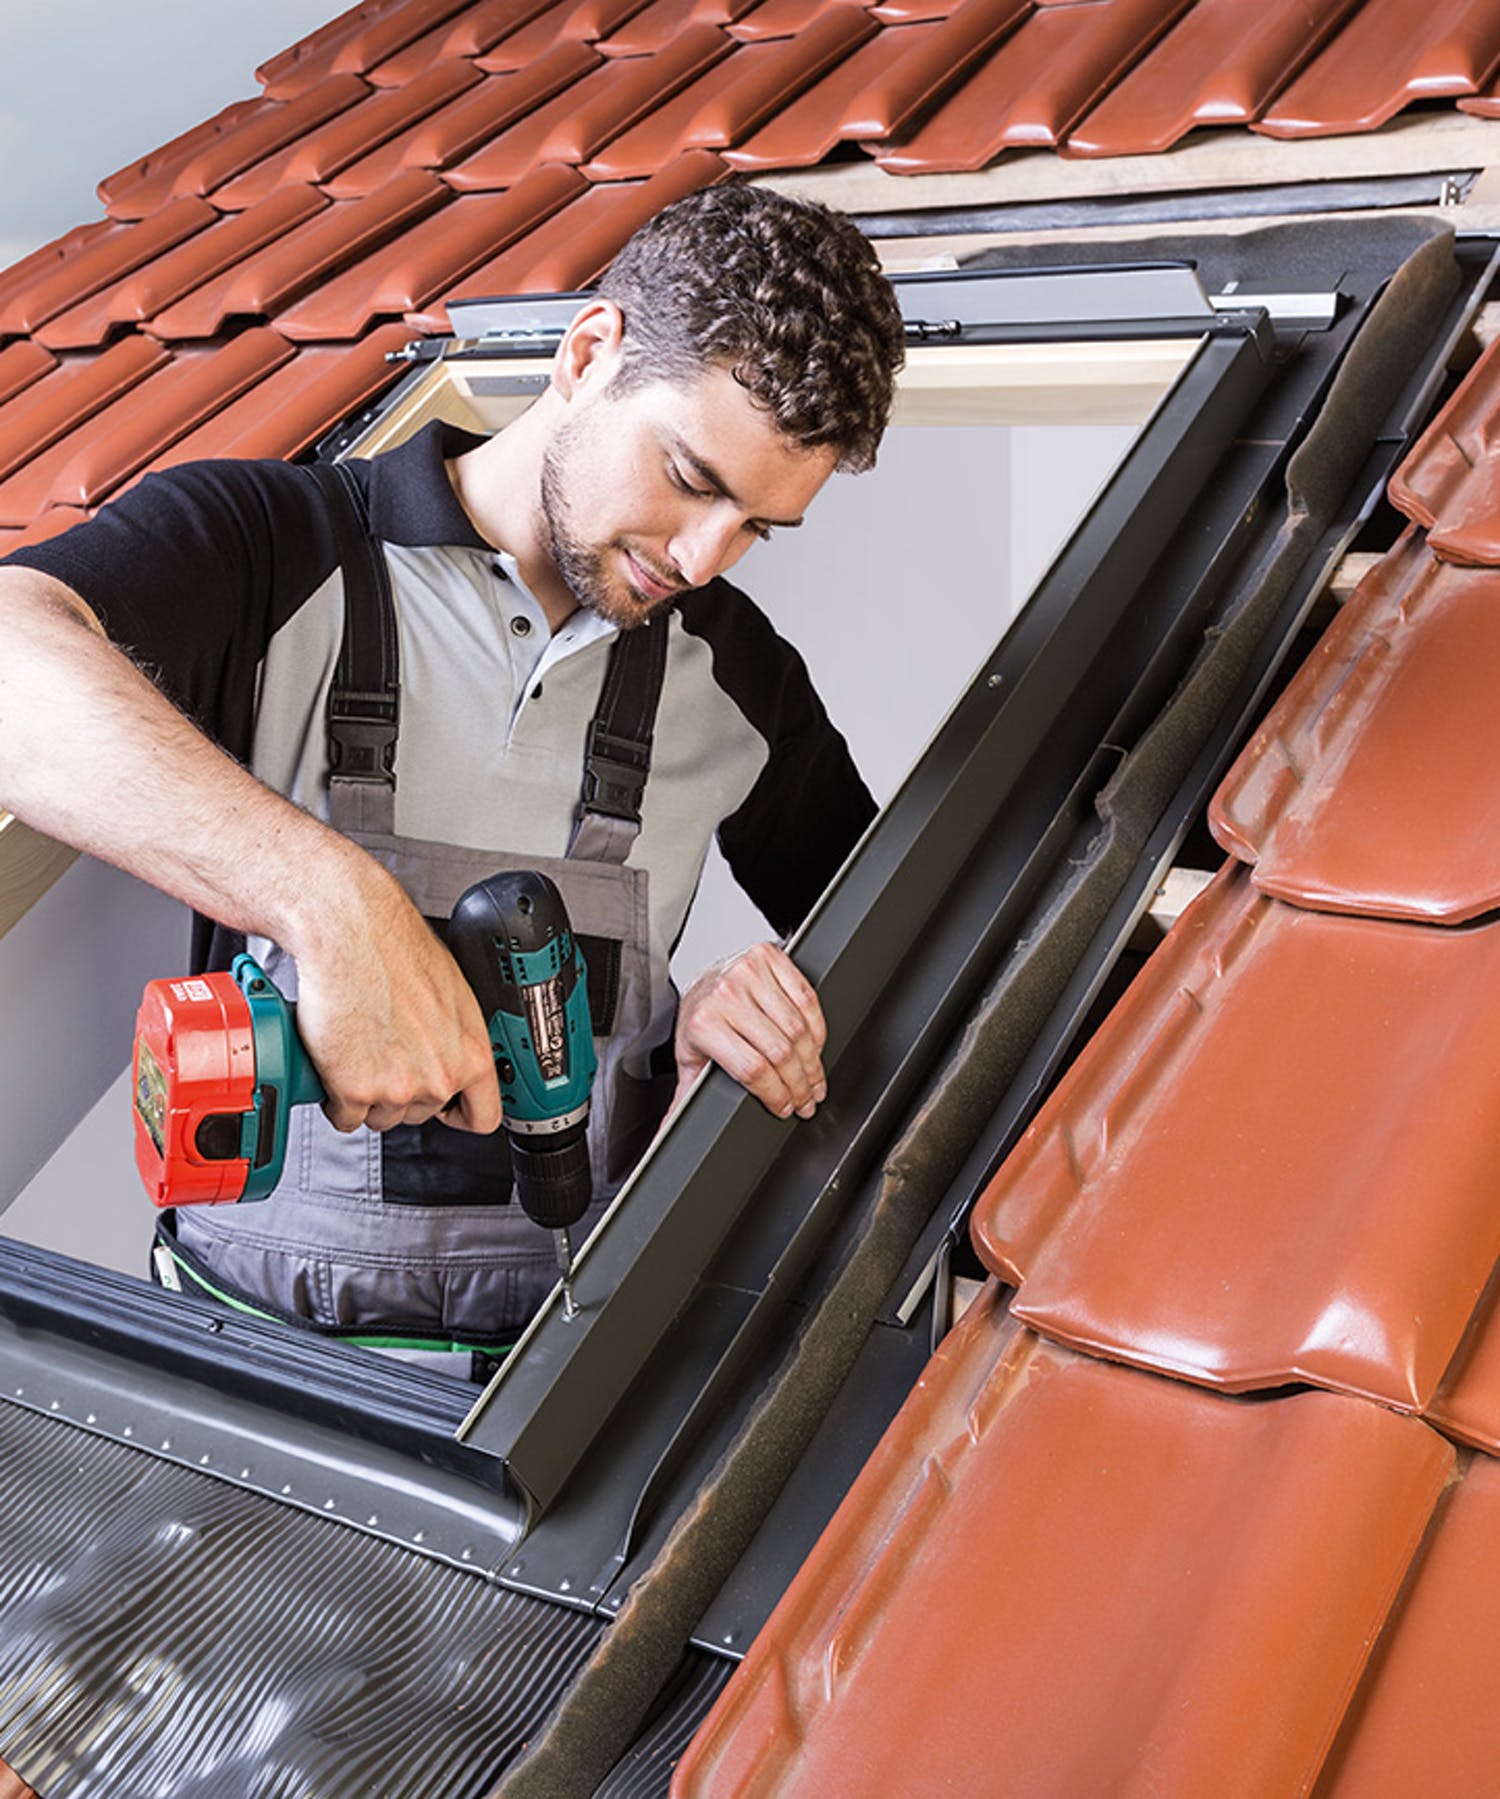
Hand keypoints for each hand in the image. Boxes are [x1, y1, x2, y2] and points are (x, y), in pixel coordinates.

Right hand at [282, 852, 502, 1136]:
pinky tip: (337, 1066)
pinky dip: (336, 1098)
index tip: (447, 1109)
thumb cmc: (397, 951)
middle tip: (384, 1056)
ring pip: (381, 1117)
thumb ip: (455, 1034)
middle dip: (402, 1092)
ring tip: (359, 1052)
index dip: (461, 1114)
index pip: (483, 1116)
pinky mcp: (354, 1091)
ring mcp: (398, 1088)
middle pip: (421, 1114)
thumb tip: (449, 1048)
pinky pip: (344, 1117)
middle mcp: (440, 1076)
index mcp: (472, 1053)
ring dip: (368, 1096)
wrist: (352, 934)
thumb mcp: (452, 994)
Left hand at [672, 941, 827, 1121]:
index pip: (753, 1070)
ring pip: (797, 1028)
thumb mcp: (690, 1060)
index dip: (776, 1095)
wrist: (701, 980)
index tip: (785, 1107)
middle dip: (800, 1085)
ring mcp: (748, 972)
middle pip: (780, 1052)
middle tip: (806, 1100)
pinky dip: (817, 1027)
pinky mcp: (769, 957)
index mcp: (703, 1023)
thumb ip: (685, 1098)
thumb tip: (667, 1133)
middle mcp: (725, 994)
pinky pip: (806, 997)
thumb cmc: (698, 1020)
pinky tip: (814, 1045)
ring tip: (814, 1079)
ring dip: (812, 1061)